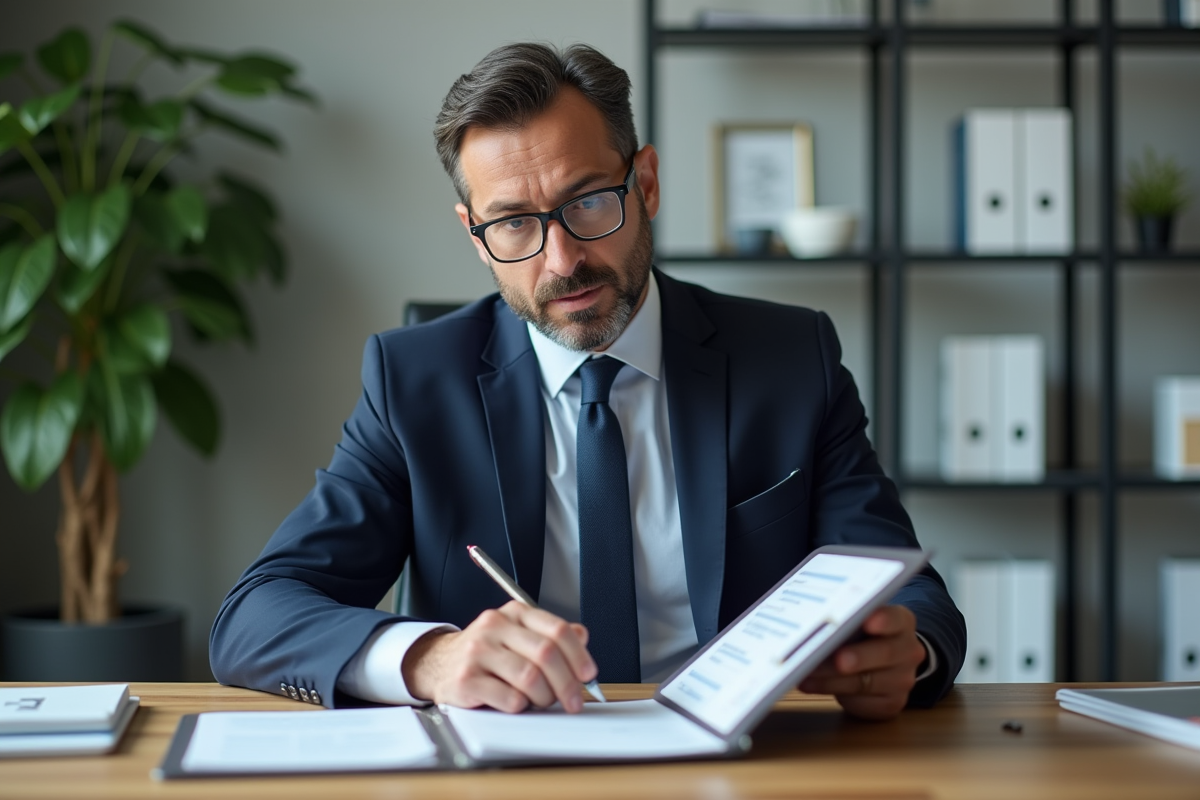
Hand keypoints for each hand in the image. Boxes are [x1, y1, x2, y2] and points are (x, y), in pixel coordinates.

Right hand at [401, 601, 596, 713]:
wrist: (438, 663)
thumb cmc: (485, 652)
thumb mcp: (518, 635)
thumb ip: (550, 635)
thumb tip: (581, 636)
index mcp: (514, 613)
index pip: (556, 630)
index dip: (578, 655)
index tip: (588, 674)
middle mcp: (495, 626)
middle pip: (546, 654)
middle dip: (567, 683)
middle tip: (573, 700)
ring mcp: (478, 651)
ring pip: (530, 678)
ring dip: (544, 697)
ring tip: (541, 701)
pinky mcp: (467, 679)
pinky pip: (509, 698)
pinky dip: (521, 706)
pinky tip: (517, 703)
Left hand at [798, 605, 926, 720]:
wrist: (884, 664)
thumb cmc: (863, 636)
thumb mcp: (859, 621)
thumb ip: (846, 619)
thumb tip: (812, 621)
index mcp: (901, 622)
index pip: (896, 618)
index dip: (884, 620)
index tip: (868, 621)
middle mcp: (908, 650)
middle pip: (885, 653)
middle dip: (858, 656)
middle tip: (838, 659)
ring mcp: (903, 679)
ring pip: (866, 681)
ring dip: (832, 679)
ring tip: (805, 674)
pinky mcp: (891, 703)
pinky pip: (862, 701)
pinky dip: (833, 693)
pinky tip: (812, 685)